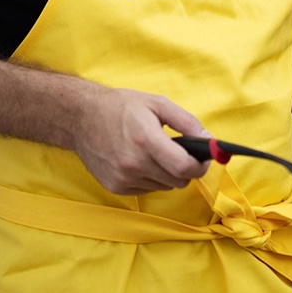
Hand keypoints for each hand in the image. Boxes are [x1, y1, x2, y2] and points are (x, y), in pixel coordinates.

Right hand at [70, 86, 211, 194]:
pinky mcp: (115, 187)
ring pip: (164, 186)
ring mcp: (123, 178)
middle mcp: (133, 163)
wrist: (82, 118)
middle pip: (177, 181)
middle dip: (186, 169)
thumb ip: (186, 122)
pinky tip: (142, 161)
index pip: (184, 168)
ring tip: (158, 153)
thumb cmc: (122, 107)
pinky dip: (152, 178)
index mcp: (146, 140)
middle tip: (182, 153)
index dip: (201, 166)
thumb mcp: (158, 104)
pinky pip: (148, 189)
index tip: (204, 159)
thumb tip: (209, 140)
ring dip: (169, 173)